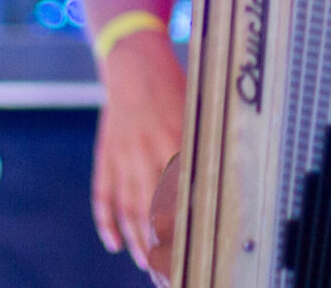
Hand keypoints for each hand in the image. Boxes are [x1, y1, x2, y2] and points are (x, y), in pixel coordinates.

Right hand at [93, 31, 188, 272]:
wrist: (133, 62)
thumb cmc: (171, 86)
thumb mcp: (194, 110)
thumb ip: (203, 144)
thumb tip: (226, 176)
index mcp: (173, 140)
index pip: (180, 193)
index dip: (185, 226)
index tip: (193, 251)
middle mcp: (145, 152)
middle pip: (151, 209)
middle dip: (160, 244)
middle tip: (168, 270)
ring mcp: (122, 156)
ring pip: (127, 207)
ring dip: (136, 240)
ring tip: (146, 264)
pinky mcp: (106, 156)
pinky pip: (103, 194)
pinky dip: (106, 221)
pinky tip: (114, 242)